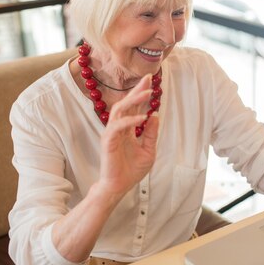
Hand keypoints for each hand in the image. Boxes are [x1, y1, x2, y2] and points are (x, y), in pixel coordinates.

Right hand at [97, 74, 158, 195]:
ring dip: (134, 100)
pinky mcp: (108, 141)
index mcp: (128, 128)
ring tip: (147, 93)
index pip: (134, 107)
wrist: (119, 186)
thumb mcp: (148, 150)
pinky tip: (142, 118)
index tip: (151, 80)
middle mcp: (119, 127)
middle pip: (126, 103)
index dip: (141, 93)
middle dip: (137, 90)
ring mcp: (112, 133)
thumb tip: (155, 115)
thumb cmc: (131, 170)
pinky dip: (130, 121)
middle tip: (148, 78)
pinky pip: (118, 127)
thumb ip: (151, 133)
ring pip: (120, 110)